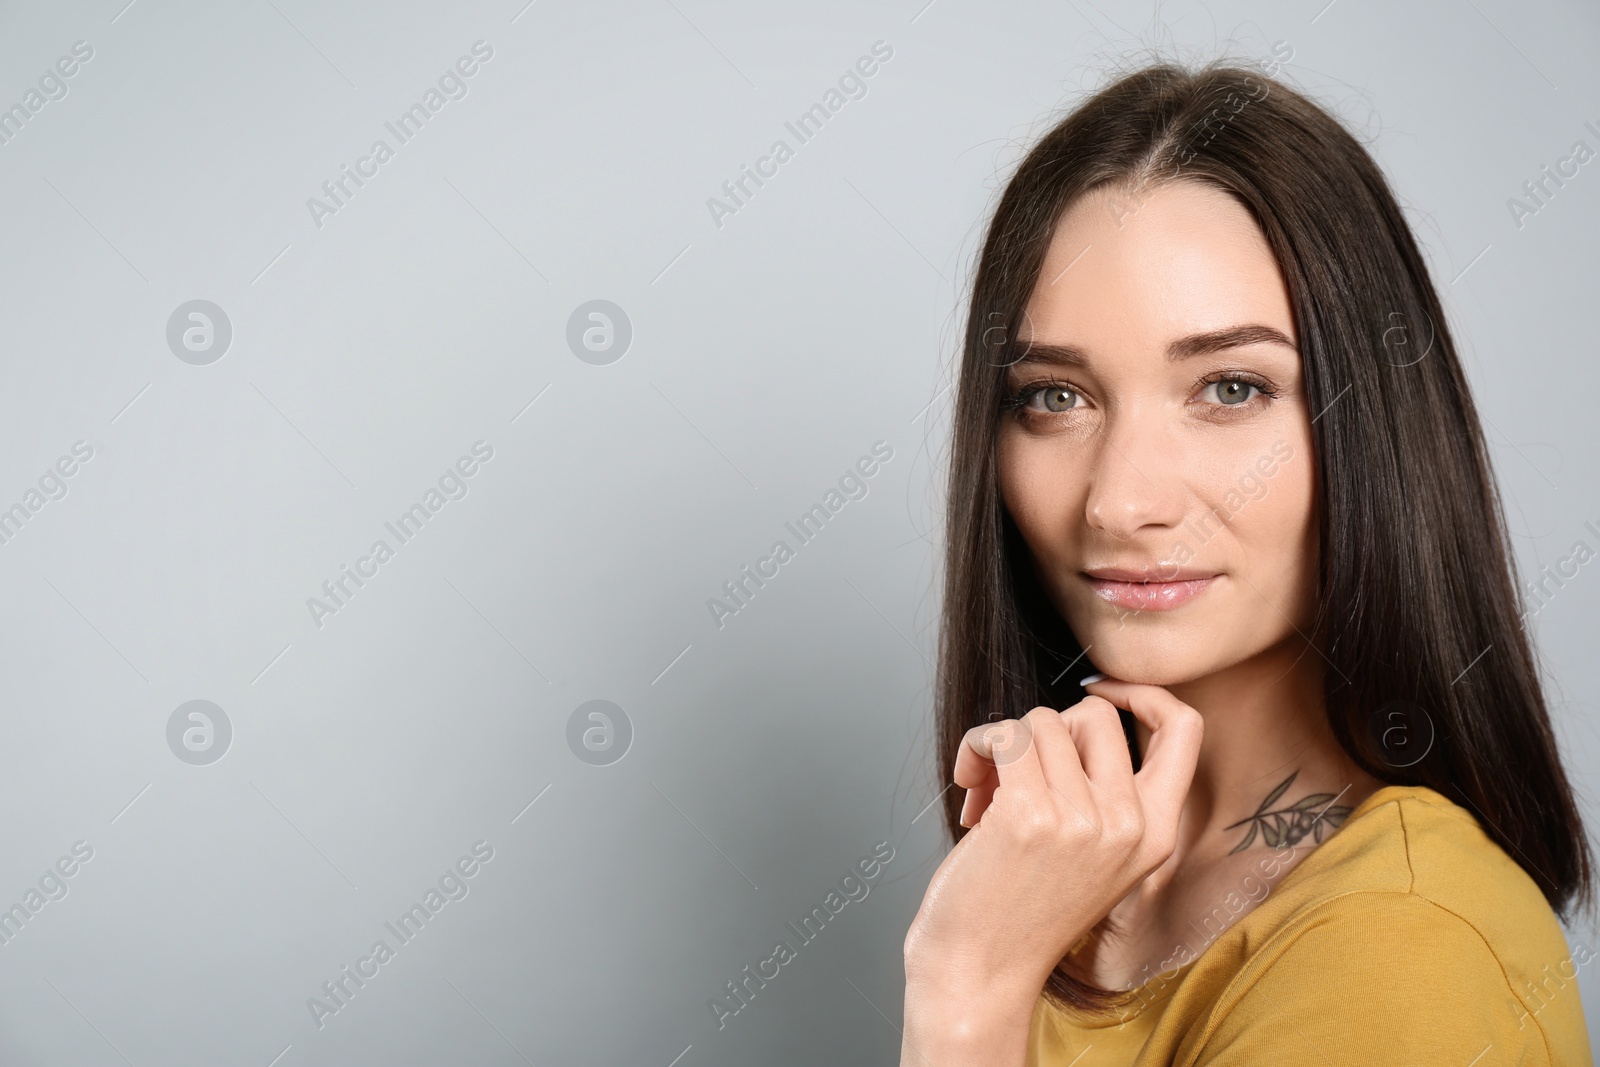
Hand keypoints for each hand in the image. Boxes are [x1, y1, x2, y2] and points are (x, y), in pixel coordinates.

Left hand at [900, 679, 1202, 1061]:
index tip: (1098, 689)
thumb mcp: (1091, 853)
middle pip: (1092, 714)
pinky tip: (967, 788)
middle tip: (1016, 777)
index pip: (1185, 730)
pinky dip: (976, 746)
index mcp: (1155, 834)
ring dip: (1000, 746)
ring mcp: (1084, 820)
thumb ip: (1101, 793)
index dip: (1143, 693)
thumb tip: (1065, 720)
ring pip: (1039, 721)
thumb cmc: (1021, 909)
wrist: (980, 972)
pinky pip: (1003, 734)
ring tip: (986, 796)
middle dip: (1046, 731)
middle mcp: (1129, 825)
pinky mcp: (1031, 814)